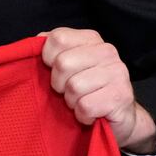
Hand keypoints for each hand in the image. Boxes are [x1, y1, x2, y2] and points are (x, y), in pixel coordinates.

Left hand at [42, 28, 155, 152]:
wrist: (117, 117)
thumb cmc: (86, 90)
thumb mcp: (68, 65)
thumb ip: (51, 50)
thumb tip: (36, 42)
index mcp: (91, 39)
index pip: (58, 38)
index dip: (47, 58)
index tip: (54, 70)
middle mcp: (107, 52)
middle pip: (63, 63)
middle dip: (59, 84)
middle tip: (69, 90)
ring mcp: (117, 73)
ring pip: (74, 87)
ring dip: (71, 101)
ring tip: (81, 101)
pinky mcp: (120, 96)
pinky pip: (85, 106)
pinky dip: (82, 114)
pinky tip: (90, 113)